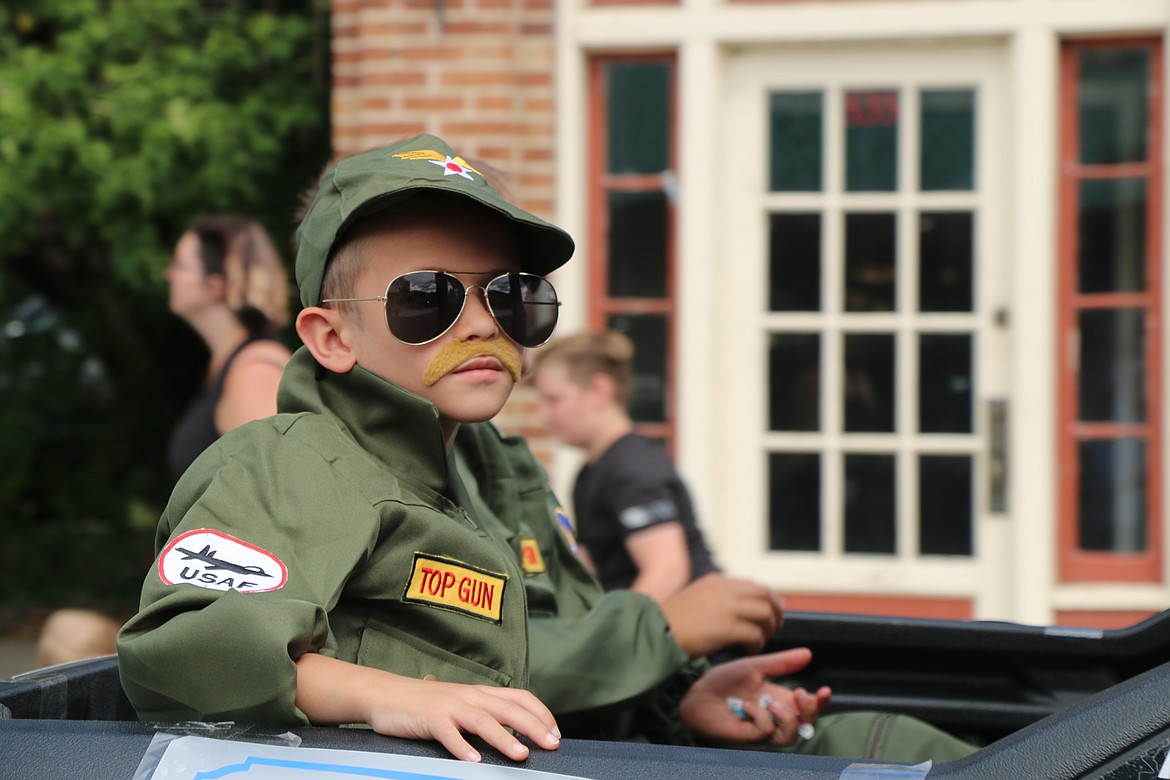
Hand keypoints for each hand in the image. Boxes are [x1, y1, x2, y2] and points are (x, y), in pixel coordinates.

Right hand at [366, 678, 561, 762]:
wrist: (386, 693)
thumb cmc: (426, 705)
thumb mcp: (461, 705)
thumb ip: (485, 716)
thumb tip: (515, 736)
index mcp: (480, 693)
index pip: (520, 697)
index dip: (541, 713)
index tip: (555, 732)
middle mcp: (470, 696)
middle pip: (508, 709)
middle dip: (533, 727)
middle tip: (551, 744)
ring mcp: (450, 706)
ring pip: (483, 720)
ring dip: (504, 738)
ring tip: (520, 754)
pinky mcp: (430, 718)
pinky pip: (448, 734)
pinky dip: (462, 747)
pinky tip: (473, 761)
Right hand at [659, 573, 783, 657]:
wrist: (656, 633)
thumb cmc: (673, 622)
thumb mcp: (696, 598)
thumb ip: (717, 598)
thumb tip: (740, 605)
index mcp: (716, 581)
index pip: (754, 585)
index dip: (768, 598)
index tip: (772, 610)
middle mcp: (724, 589)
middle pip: (765, 595)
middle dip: (775, 612)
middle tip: (775, 626)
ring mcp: (727, 607)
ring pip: (765, 613)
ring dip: (768, 628)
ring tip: (761, 640)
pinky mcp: (727, 627)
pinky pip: (756, 634)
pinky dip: (758, 643)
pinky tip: (750, 649)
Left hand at [678, 648, 830, 745]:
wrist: (696, 693)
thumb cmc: (722, 682)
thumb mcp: (754, 667)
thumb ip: (781, 663)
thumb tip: (808, 653)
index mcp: (778, 698)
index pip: (806, 706)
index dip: (820, 702)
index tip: (825, 690)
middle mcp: (774, 716)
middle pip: (806, 724)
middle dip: (810, 711)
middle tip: (802, 695)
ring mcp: (763, 729)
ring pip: (791, 735)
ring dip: (786, 716)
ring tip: (771, 701)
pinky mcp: (750, 737)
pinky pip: (767, 732)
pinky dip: (761, 717)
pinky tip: (747, 707)